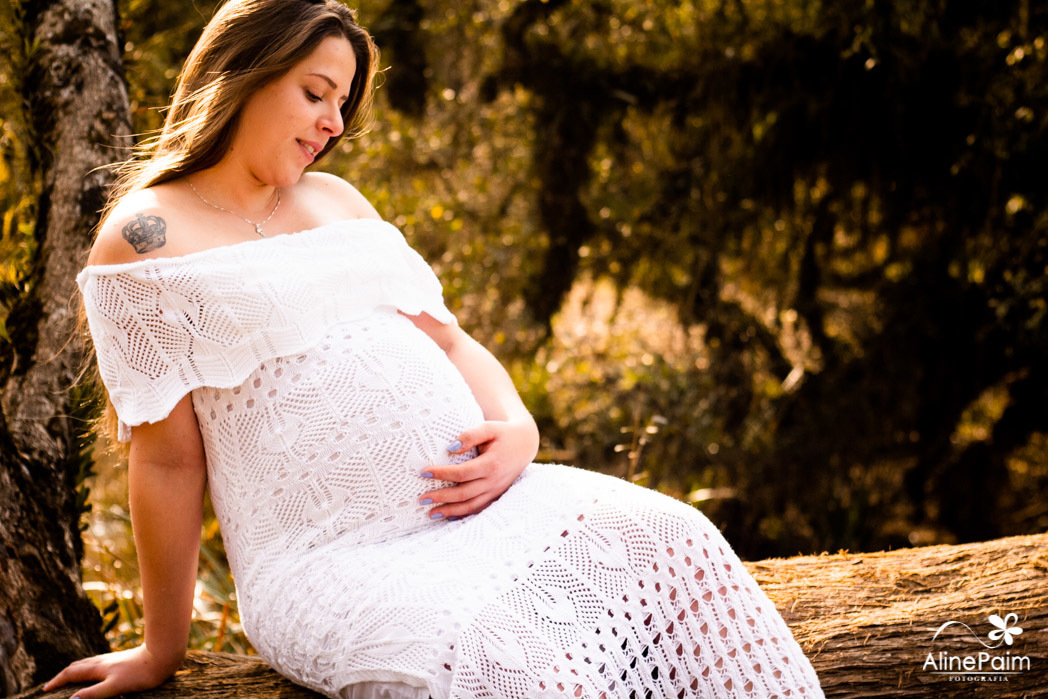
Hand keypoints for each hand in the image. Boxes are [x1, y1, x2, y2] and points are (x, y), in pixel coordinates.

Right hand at [42, 644, 179, 698]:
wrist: (162, 656)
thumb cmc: (140, 673)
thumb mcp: (115, 686)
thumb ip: (94, 694)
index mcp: (98, 668)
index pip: (71, 673)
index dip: (57, 681)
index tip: (45, 689)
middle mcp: (102, 661)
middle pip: (77, 666)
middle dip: (62, 675)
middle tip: (52, 684)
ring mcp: (112, 659)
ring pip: (88, 663)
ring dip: (75, 670)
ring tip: (69, 677)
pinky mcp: (121, 659)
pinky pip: (98, 663)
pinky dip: (88, 668)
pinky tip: (96, 671)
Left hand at [420, 419, 538, 518]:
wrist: (525, 444)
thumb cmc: (504, 434)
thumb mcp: (489, 428)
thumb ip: (470, 435)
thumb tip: (450, 448)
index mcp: (491, 464)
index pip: (462, 473)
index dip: (442, 474)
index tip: (424, 473)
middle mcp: (493, 481)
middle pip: (463, 494)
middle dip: (441, 497)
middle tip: (421, 499)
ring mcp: (495, 490)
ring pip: (470, 506)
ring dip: (450, 511)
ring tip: (430, 513)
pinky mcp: (496, 495)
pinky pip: (479, 509)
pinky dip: (463, 514)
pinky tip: (449, 515)